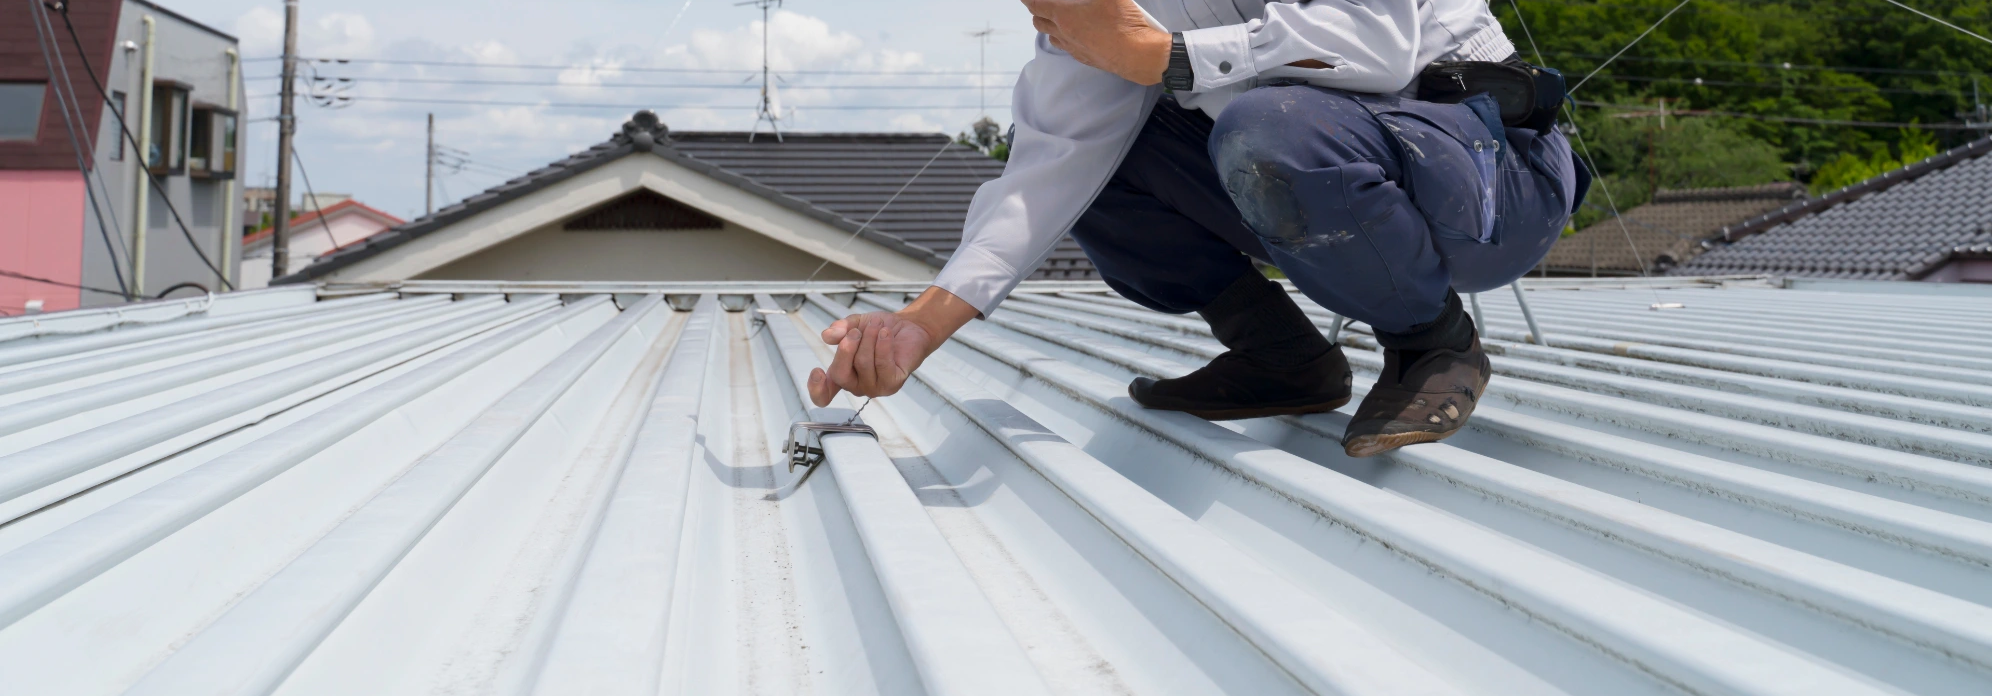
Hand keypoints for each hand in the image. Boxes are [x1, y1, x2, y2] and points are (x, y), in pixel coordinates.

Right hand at [808, 287, 979, 407]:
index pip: (824, 395)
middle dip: (847, 348)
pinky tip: (886, 333)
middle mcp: (857, 385)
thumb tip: (829, 334)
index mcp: (843, 374)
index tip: (817, 372)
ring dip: (869, 339)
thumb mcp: (856, 323)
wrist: (909, 326)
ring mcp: (875, 387)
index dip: (816, 389)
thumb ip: (841, 329)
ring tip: (877, 325)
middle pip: (841, 374)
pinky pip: (882, 364)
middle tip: (857, 331)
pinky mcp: (893, 383)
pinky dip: (883, 344)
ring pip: (863, 364)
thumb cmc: (879, 329)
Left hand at [1023, 0, 1171, 84]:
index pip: (1036, 5)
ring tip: (1057, 18)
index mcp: (1065, 15)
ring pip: (1052, 37)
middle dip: (1036, 11)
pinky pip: (1066, 47)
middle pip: (1039, 22)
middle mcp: (1065, 33)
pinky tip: (1075, 33)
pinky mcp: (1085, 58)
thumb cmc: (1123, 23)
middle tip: (1041, 4)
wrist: (1137, 54)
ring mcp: (1074, 48)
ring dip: (1050, 26)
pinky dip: (1064, 38)